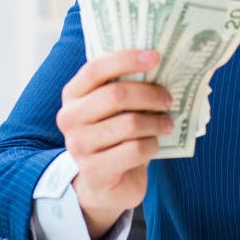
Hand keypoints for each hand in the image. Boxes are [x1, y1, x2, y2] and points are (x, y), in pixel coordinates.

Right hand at [56, 49, 172, 239]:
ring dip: (156, 123)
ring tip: (167, 124)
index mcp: (73, 93)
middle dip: (150, 94)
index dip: (127, 59)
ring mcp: (78, 146)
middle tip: (169, 99)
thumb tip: (159, 61)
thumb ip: (127, 84)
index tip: (156, 57)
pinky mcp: (93, 171)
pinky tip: (154, 145)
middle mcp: (70, 118)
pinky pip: (134, 150)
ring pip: (129, 124)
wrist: (108, 182)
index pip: (97, 69)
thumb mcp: (116, 107)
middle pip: (115, 95)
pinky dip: (152, 145)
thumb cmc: (117, 133)